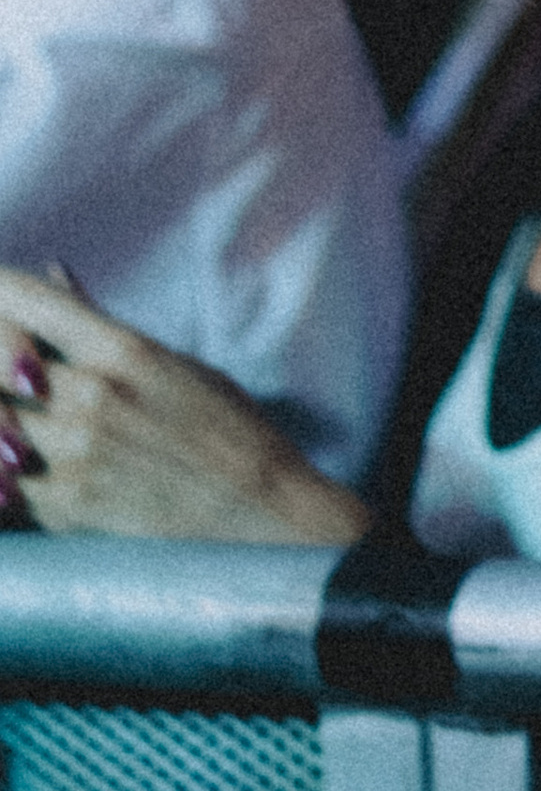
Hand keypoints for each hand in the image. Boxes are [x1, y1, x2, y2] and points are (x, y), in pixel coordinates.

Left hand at [0, 265, 363, 544]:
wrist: (264, 514)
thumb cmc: (231, 432)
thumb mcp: (174, 363)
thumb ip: (101, 325)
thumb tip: (52, 276)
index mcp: (121, 348)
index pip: (21, 299)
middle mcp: (91, 395)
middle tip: (10, 372)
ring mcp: (74, 453)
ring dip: (3, 421)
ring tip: (21, 420)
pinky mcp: (65, 508)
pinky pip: (4, 485)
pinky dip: (9, 475)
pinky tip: (27, 466)